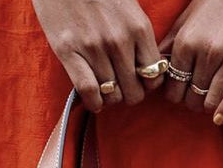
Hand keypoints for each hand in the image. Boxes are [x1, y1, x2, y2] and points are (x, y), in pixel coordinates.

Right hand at [32, 0, 162, 111]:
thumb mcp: (129, 6)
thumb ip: (139, 35)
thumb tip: (148, 67)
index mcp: (138, 28)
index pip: (154, 77)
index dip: (147, 85)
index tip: (139, 81)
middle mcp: (119, 41)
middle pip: (134, 92)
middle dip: (129, 94)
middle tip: (121, 87)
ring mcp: (93, 48)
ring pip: (112, 95)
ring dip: (110, 98)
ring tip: (105, 90)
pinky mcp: (69, 52)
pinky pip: (89, 92)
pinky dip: (94, 102)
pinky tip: (94, 99)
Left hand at [159, 0, 222, 123]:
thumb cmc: (215, 6)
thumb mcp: (185, 21)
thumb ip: (169, 46)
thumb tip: (154, 71)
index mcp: (186, 42)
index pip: (173, 88)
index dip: (176, 95)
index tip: (181, 93)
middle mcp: (207, 52)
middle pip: (192, 97)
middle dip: (192, 100)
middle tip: (197, 95)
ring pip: (211, 100)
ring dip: (208, 104)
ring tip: (210, 97)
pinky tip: (219, 117)